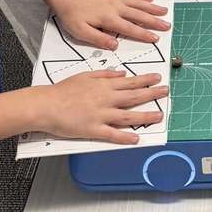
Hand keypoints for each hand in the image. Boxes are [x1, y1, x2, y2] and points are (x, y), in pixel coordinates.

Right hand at [37, 70, 167, 144]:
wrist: (46, 105)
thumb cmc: (62, 90)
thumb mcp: (86, 75)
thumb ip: (105, 75)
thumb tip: (122, 74)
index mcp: (104, 86)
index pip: (130, 82)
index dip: (146, 80)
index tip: (157, 78)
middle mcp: (106, 99)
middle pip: (134, 96)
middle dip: (152, 94)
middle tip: (166, 92)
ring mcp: (101, 115)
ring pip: (128, 115)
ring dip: (145, 115)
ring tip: (159, 115)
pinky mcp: (93, 129)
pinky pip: (112, 134)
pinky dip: (125, 137)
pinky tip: (136, 138)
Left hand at [49, 0, 169, 47]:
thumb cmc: (72, 15)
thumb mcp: (81, 32)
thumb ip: (99, 39)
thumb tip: (115, 45)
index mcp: (108, 19)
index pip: (130, 28)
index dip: (143, 34)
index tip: (155, 38)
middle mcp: (115, 7)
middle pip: (139, 15)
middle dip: (154, 21)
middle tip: (167, 25)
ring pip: (138, 3)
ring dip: (152, 7)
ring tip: (164, 11)